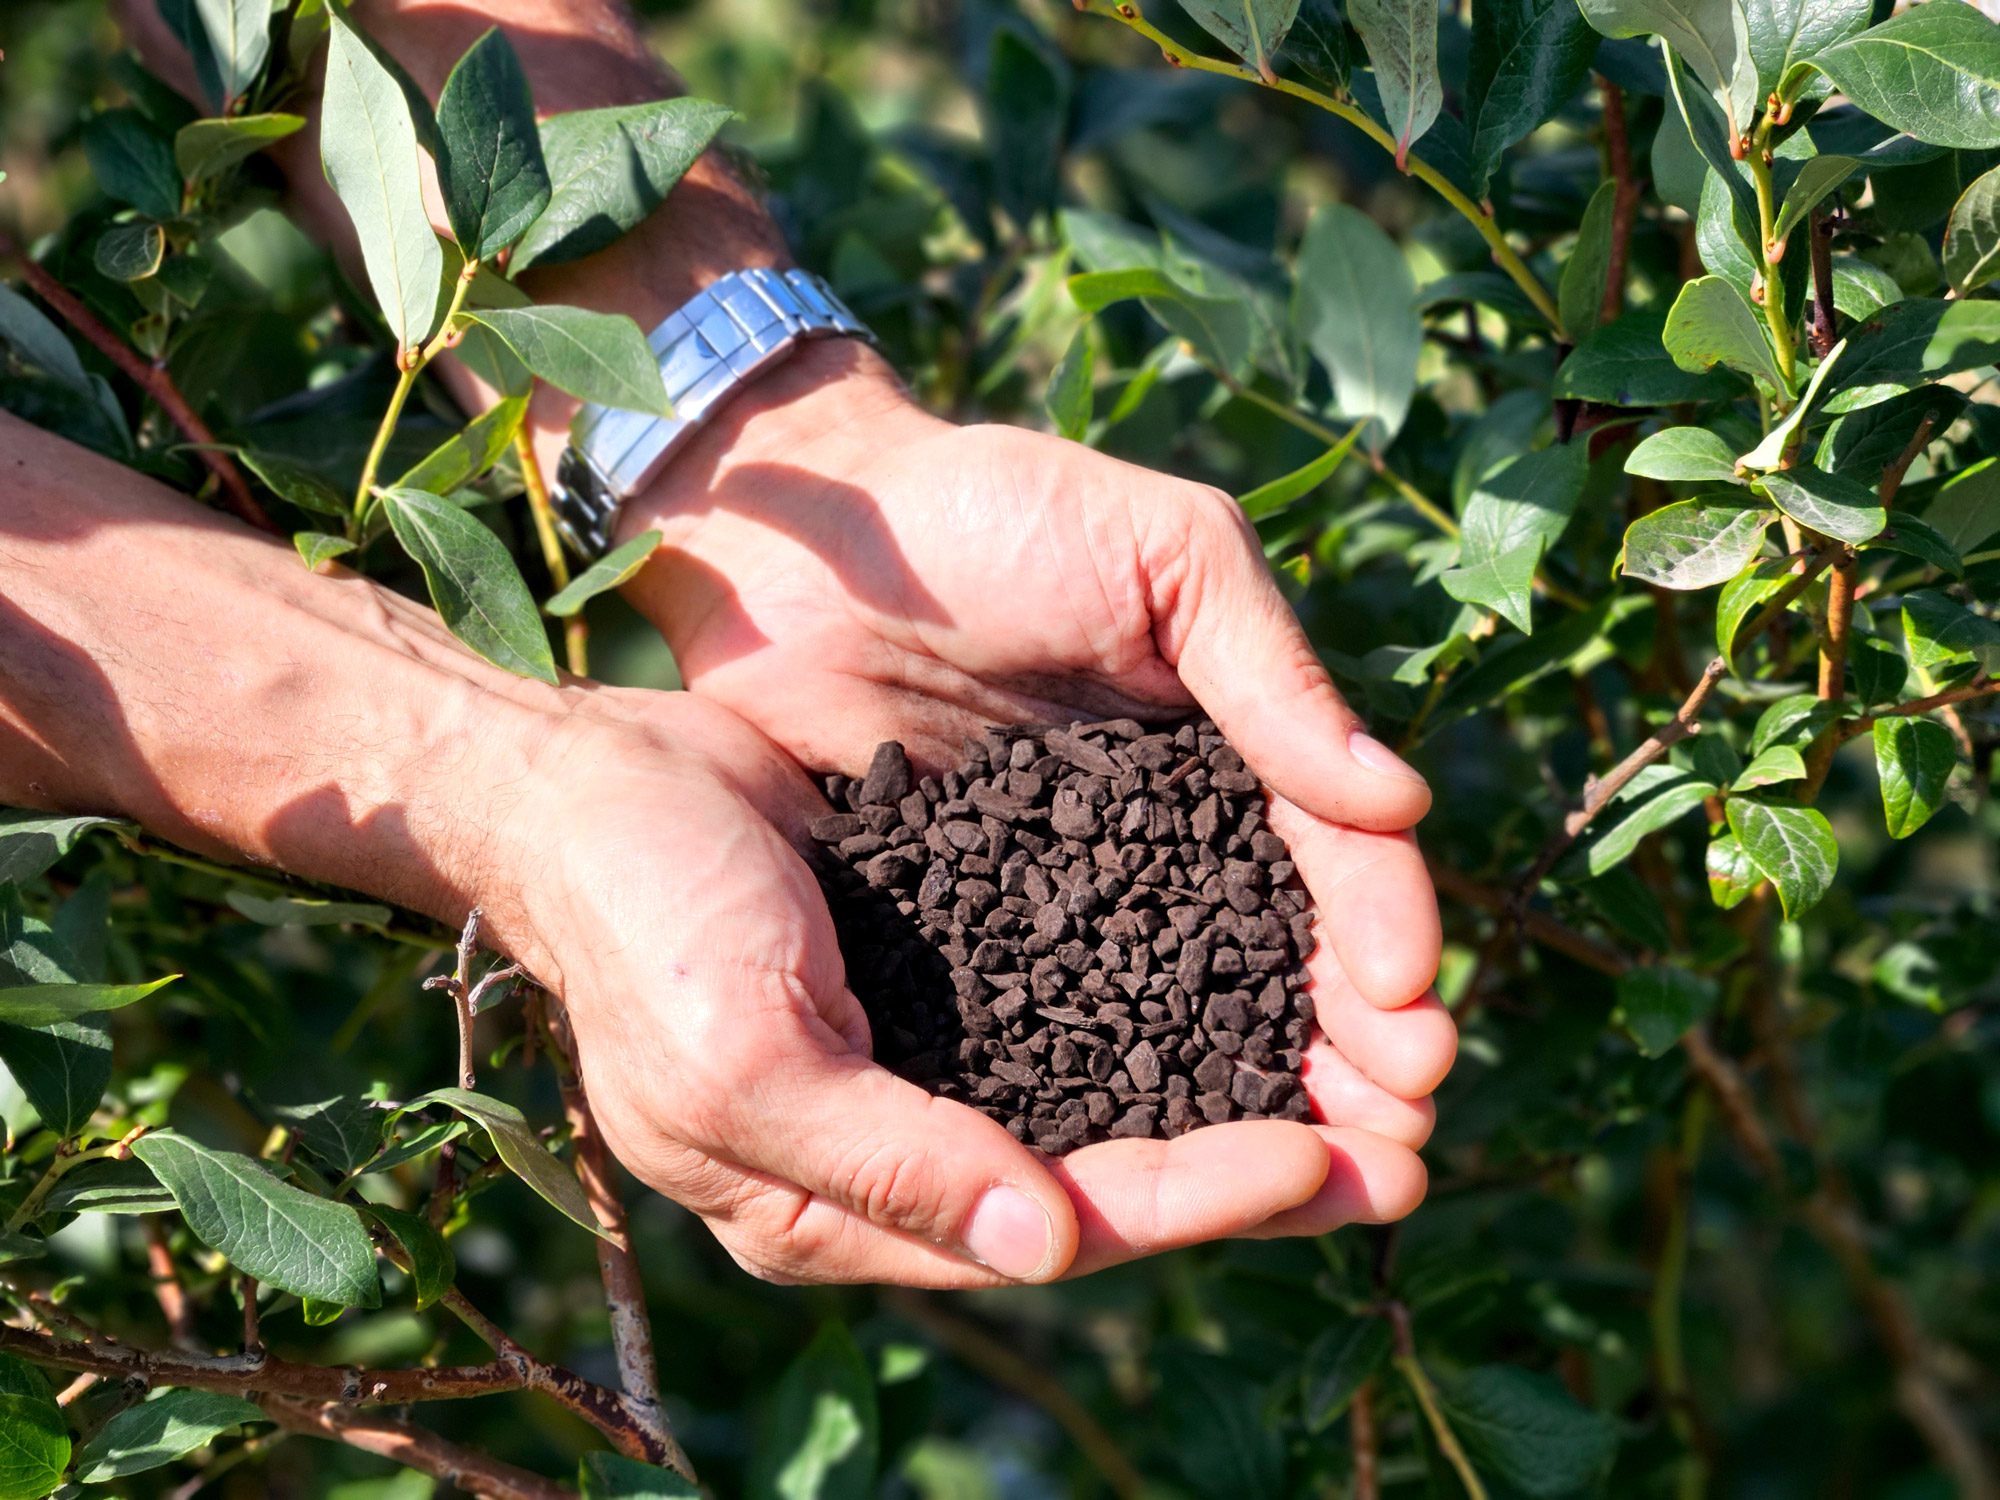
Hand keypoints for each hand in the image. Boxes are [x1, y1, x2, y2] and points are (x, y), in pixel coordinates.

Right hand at [499, 695, 1429, 1284]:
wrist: (584, 784)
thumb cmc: (642, 926)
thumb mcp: (742, 1065)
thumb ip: (891, 1168)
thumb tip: (1052, 1246)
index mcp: (851, 1207)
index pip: (1061, 1225)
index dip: (1197, 1199)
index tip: (1325, 1163)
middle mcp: (914, 1143)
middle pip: (1118, 1178)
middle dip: (1261, 1166)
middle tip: (1409, 1150)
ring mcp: (937, 1053)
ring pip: (1125, 1091)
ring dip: (1251, 1082)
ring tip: (1383, 1070)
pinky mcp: (956, 959)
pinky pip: (1094, 991)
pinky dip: (1188, 989)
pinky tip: (1274, 966)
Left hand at [611, 344, 1455, 1235]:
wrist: (815, 537)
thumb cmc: (997, 513)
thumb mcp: (1165, 555)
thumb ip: (1268, 671)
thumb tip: (1397, 803)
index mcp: (1228, 746)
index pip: (1331, 851)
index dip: (1381, 931)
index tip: (1413, 1014)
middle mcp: (1161, 837)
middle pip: (1275, 958)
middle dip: (1349, 1049)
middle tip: (1401, 1137)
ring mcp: (1066, 893)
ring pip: (1180, 1011)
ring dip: (1257, 1095)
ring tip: (1328, 1177)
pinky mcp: (967, 932)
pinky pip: (1051, 1019)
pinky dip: (1112, 1089)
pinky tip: (1162, 1162)